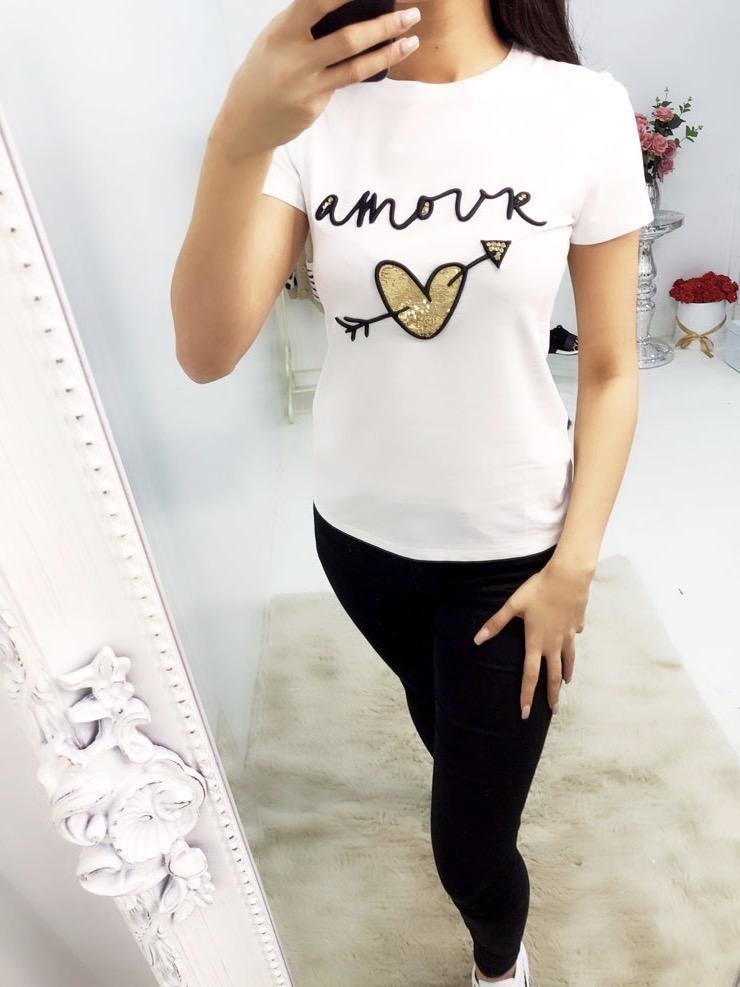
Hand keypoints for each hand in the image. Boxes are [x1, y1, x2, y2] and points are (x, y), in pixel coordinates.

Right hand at [214, 0, 421, 159]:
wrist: (245, 121)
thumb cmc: (265, 71)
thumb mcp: (276, 38)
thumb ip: (304, 22)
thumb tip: (344, 6)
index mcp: (282, 31)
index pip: (317, 3)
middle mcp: (295, 57)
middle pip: (348, 38)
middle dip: (385, 25)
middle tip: (410, 14)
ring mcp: (306, 85)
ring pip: (356, 65)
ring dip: (389, 51)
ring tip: (411, 39)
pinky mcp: (314, 105)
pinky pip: (347, 81)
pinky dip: (370, 67)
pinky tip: (388, 57)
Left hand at [472, 557, 591, 718]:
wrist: (569, 576)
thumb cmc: (538, 589)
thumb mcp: (513, 605)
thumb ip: (496, 623)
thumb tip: (477, 640)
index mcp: (536, 642)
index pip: (530, 676)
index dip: (527, 696)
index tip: (526, 714)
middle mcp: (554, 643)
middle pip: (553, 675)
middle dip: (552, 695)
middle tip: (554, 711)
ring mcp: (568, 635)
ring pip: (568, 660)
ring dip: (566, 675)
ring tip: (566, 684)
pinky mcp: (577, 624)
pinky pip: (574, 638)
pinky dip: (572, 645)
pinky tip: (572, 642)